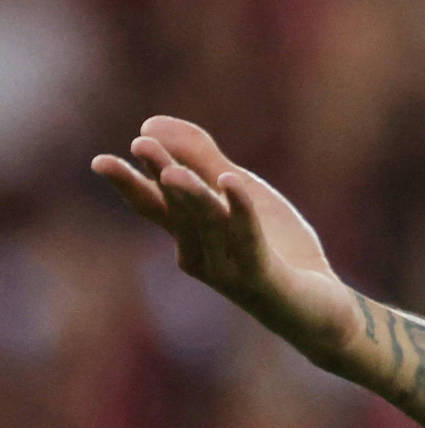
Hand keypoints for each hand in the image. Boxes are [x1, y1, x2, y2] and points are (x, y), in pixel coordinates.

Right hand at [91, 117, 361, 364]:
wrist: (321, 305)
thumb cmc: (275, 245)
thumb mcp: (238, 191)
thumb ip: (202, 158)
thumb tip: (150, 123)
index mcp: (189, 232)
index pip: (154, 204)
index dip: (129, 183)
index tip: (100, 162)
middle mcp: (200, 252)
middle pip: (177, 209)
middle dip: (159, 177)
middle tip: (140, 147)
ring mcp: (229, 267)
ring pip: (208, 223)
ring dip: (192, 195)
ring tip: (173, 170)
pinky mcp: (262, 276)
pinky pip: (248, 238)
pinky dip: (240, 210)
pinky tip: (232, 181)